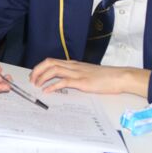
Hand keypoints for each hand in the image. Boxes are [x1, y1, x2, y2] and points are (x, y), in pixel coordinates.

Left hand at [29, 58, 150, 96]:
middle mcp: (72, 66)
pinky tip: (47, 91)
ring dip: (42, 77)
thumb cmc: (105, 77)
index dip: (40, 67)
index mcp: (73, 64)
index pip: (51, 61)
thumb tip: (65, 81)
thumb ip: (76, 75)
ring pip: (53, 70)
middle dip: (37, 70)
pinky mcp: (82, 82)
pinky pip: (63, 82)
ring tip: (36, 85)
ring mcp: (77, 73)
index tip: (34, 75)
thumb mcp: (87, 73)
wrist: (119, 77)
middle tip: (31, 80)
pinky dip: (53, 86)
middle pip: (49, 63)